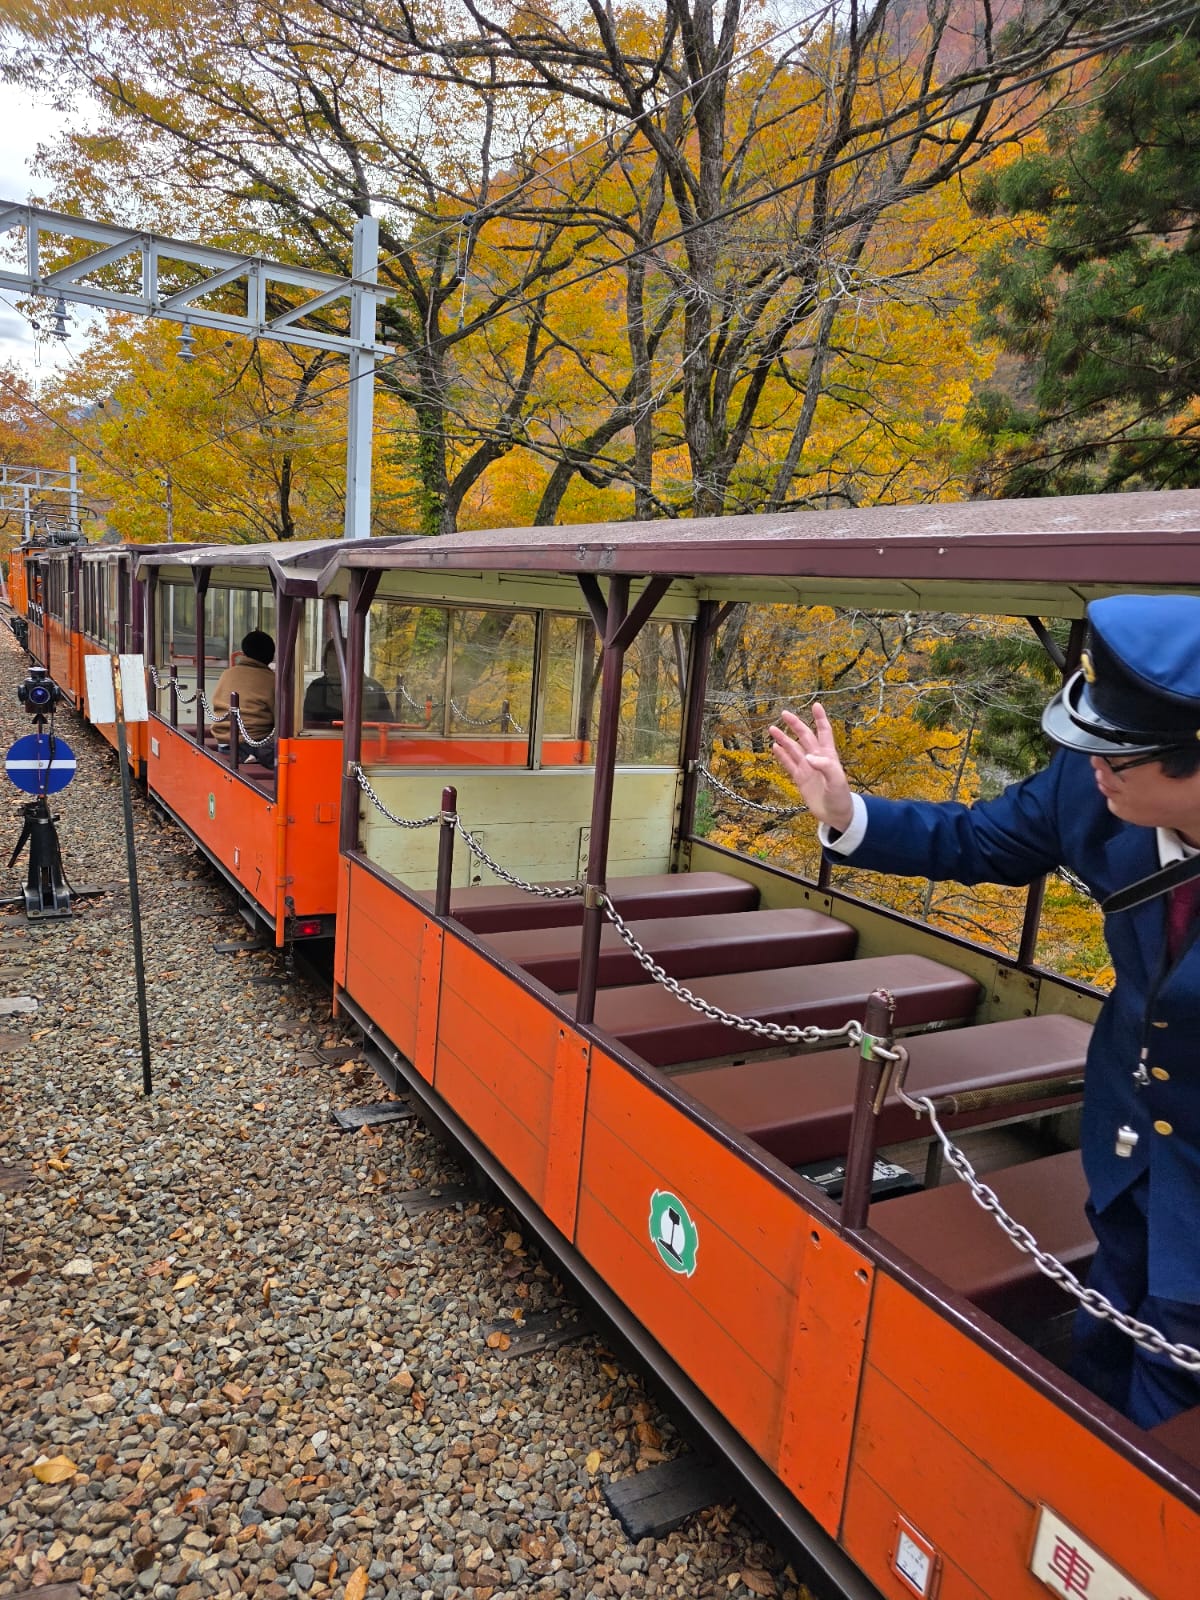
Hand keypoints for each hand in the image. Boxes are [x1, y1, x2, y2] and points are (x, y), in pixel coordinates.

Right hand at [768, 704, 853, 832]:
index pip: (824, 732)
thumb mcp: (837, 781)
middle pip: (805, 736)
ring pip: (793, 749)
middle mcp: (816, 758)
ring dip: (784, 739)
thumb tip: (808, 757)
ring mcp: (807, 768)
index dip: (820, 718)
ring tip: (772, 729)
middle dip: (795, 724)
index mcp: (828, 755)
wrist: (836, 814)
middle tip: (784, 713)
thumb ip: (825, 767)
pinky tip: (774, 747)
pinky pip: (789, 764)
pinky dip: (782, 755)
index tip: (816, 705)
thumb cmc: (841, 797)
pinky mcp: (800, 778)